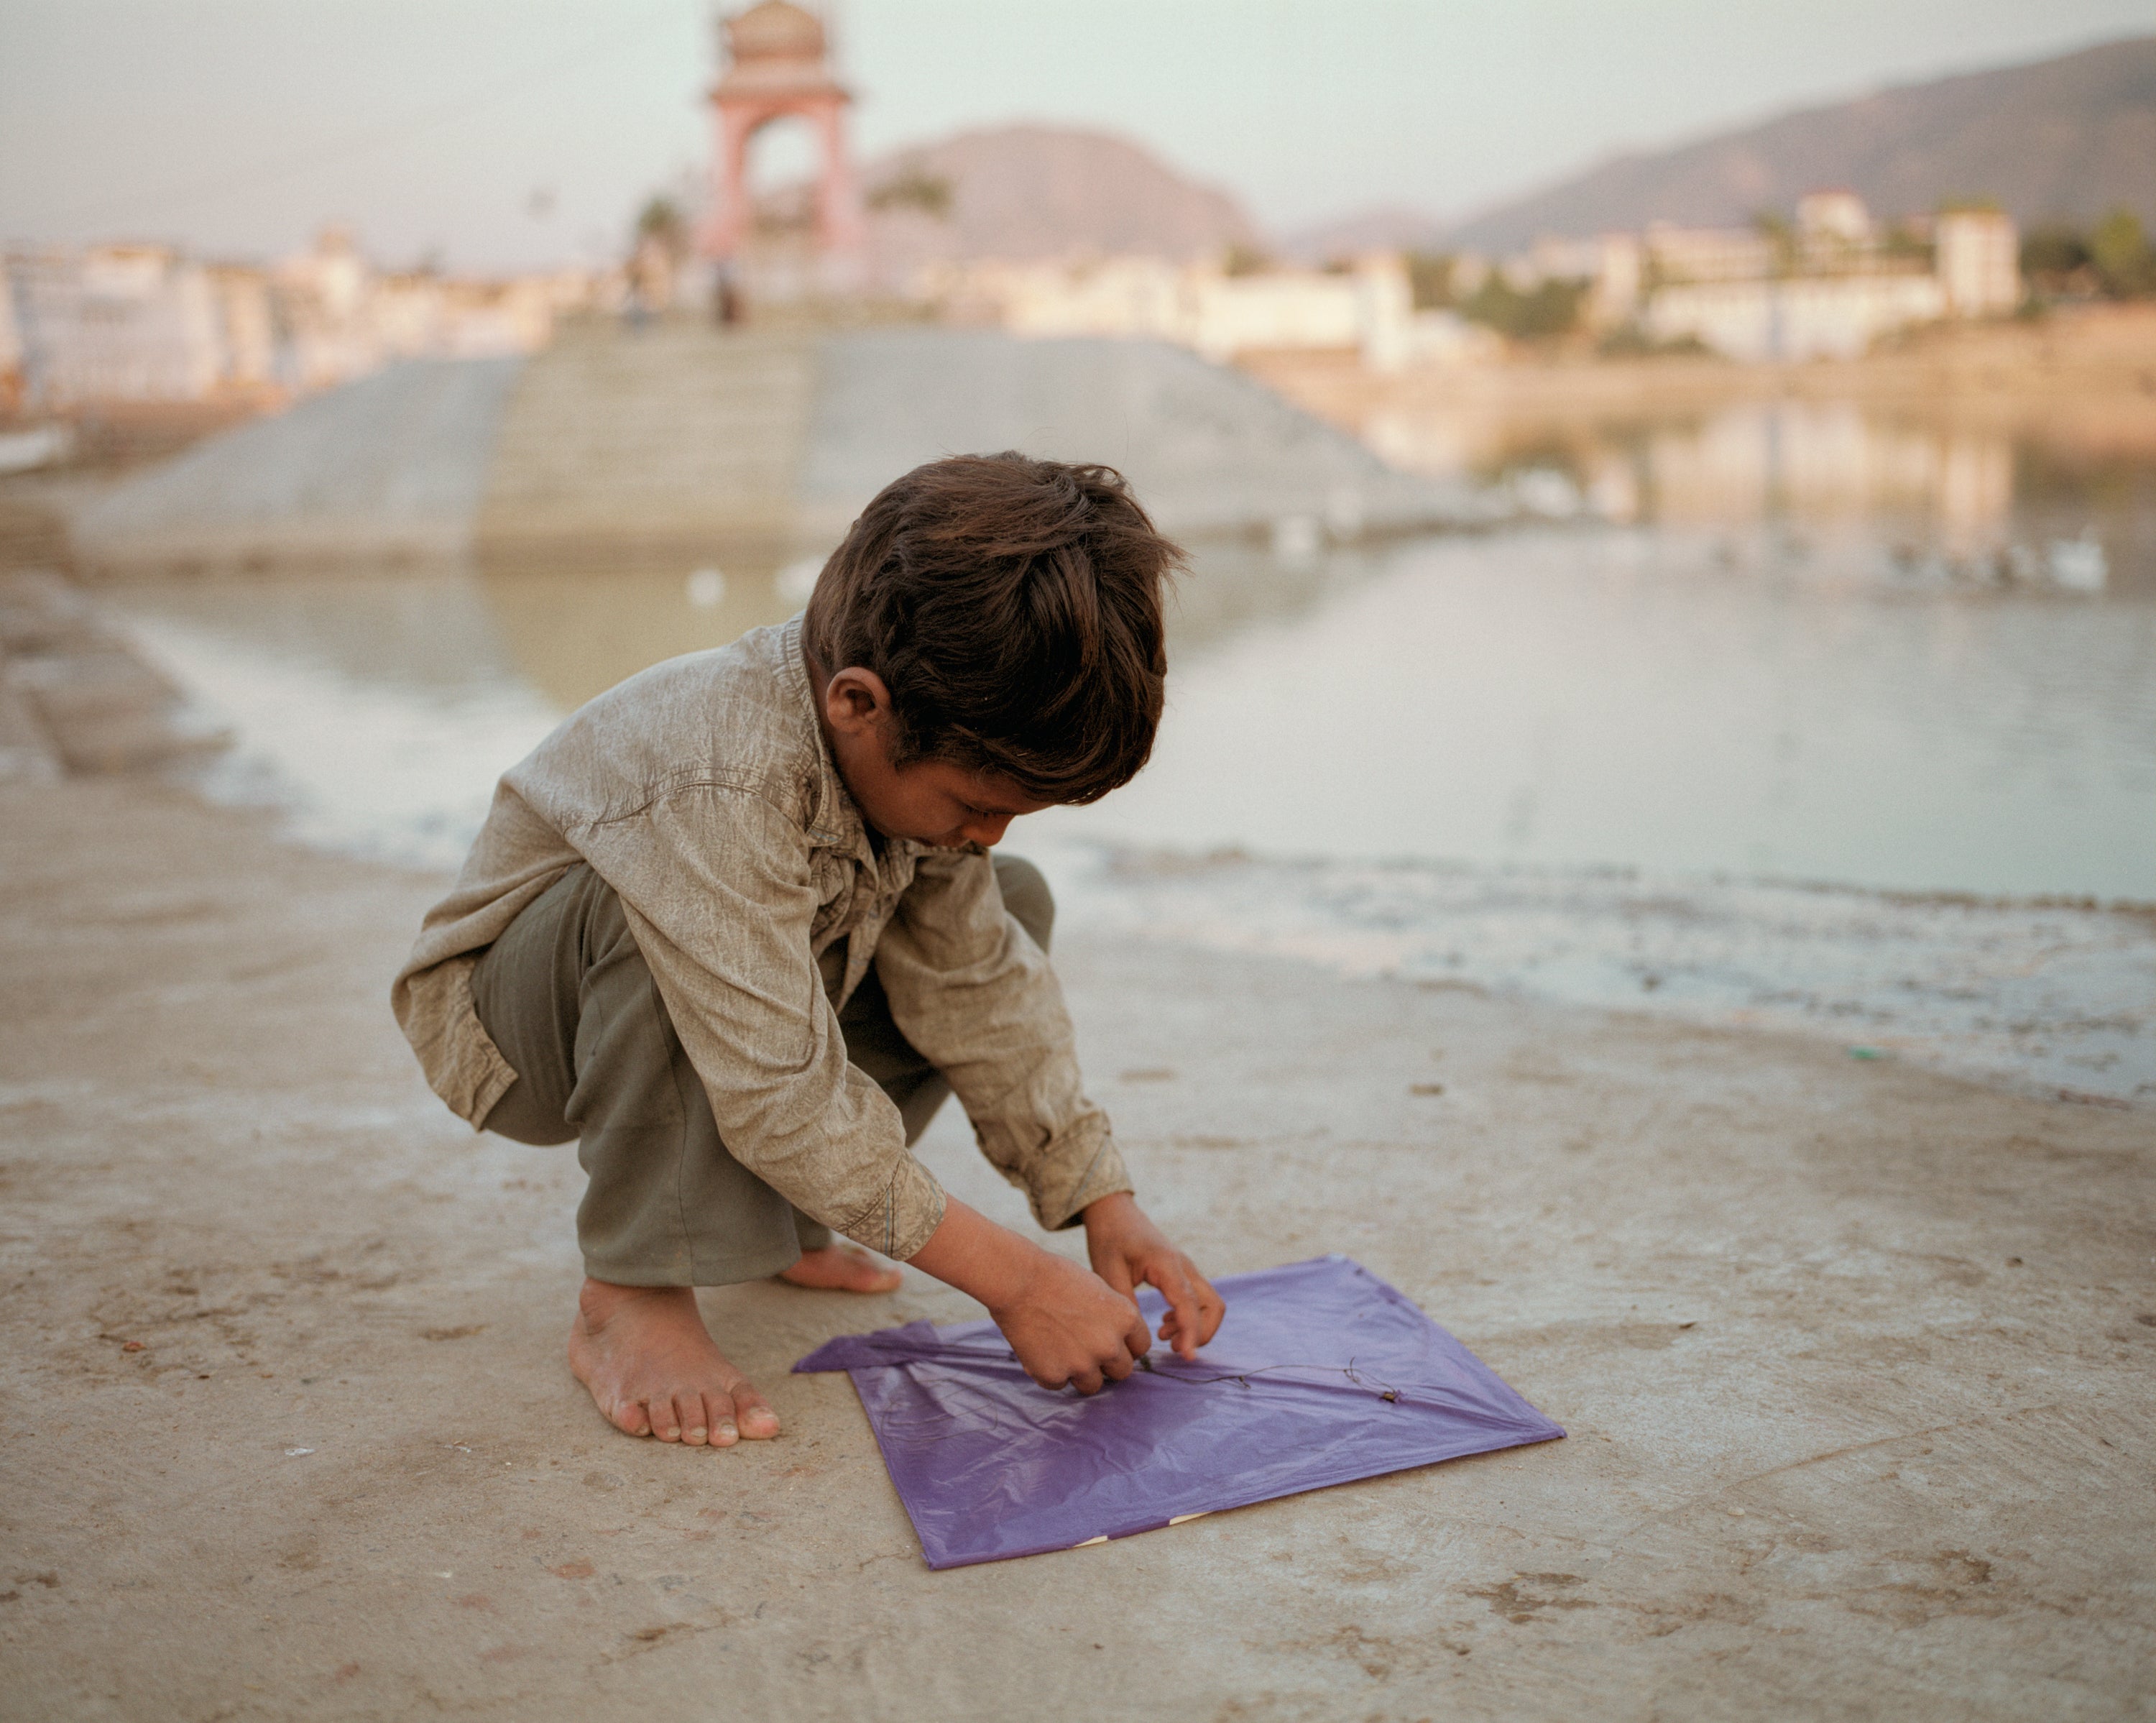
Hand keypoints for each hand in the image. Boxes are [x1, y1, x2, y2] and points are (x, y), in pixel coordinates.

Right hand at [989, 1248, 1153, 1394]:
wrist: (1018, 1280)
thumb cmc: (1056, 1277)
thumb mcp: (1099, 1290)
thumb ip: (1114, 1320)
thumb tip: (1120, 1345)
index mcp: (1126, 1319)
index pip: (1140, 1347)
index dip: (1125, 1345)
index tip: (1110, 1341)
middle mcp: (1110, 1345)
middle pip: (1122, 1371)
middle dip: (1106, 1363)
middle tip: (1084, 1347)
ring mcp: (1082, 1363)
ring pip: (1092, 1385)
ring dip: (1079, 1372)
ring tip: (1060, 1348)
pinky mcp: (1054, 1375)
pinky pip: (1058, 1384)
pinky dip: (1050, 1372)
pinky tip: (1039, 1348)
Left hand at [1082, 1192, 1224, 1360]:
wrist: (1113, 1212)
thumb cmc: (1109, 1239)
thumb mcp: (1108, 1272)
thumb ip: (1126, 1304)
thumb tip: (1137, 1339)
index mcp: (1167, 1264)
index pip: (1189, 1304)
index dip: (1191, 1333)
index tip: (1187, 1358)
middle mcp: (1184, 1267)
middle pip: (1213, 1305)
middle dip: (1201, 1333)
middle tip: (1173, 1349)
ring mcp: (1186, 1269)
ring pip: (1209, 1303)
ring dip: (1195, 1326)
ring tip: (1164, 1336)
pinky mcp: (1182, 1273)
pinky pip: (1198, 1299)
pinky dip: (1190, 1317)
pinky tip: (1165, 1324)